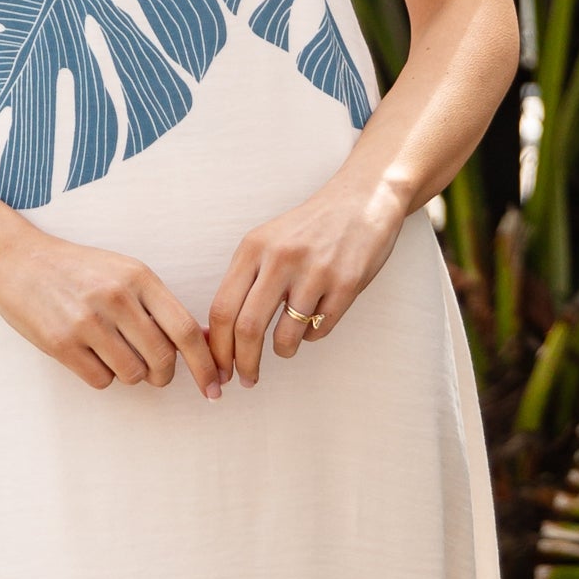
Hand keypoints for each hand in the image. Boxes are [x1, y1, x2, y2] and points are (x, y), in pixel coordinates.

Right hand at [0, 222, 221, 393]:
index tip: (215, 384)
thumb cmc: (77, 270)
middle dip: (165, 375)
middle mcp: (116, 298)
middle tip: (156, 373)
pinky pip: (101, 380)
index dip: (205, 363)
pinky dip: (102, 376)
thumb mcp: (124, 273)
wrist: (16, 259)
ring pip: (133, 375)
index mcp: (138, 277)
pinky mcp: (61, 343)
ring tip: (115, 355)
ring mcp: (87, 322)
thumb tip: (202, 340)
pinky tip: (91, 356)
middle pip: (162, 359)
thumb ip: (159, 305)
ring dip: (131, 375)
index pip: (185, 330)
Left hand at [209, 173, 410, 386]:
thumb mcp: (267, 242)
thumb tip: (217, 335)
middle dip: (244, 363)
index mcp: (253, 248)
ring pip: (286, 337)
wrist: (362, 199)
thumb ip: (244, 281)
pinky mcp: (347, 284)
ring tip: (286, 346)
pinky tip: (316, 318)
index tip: (218, 368)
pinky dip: (312, 335)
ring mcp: (315, 272)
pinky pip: (319, 330)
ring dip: (283, 351)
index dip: (217, 348)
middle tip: (246, 379)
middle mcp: (280, 259)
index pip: (222, 309)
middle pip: (247, 328)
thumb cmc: (309, 229)